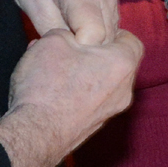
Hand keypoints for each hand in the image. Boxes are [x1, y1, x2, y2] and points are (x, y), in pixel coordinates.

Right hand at [0, 26, 144, 166]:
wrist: (36, 134)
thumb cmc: (48, 85)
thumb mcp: (53, 40)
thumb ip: (67, 33)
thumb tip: (68, 38)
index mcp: (122, 64)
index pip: (131, 41)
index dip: (112, 33)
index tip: (92, 31)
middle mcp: (123, 91)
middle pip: (116, 64)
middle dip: (94, 55)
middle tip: (71, 49)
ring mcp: (110, 112)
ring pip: (102, 84)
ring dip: (83, 74)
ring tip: (55, 69)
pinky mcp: (93, 127)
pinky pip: (90, 102)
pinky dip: (76, 94)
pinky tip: (51, 91)